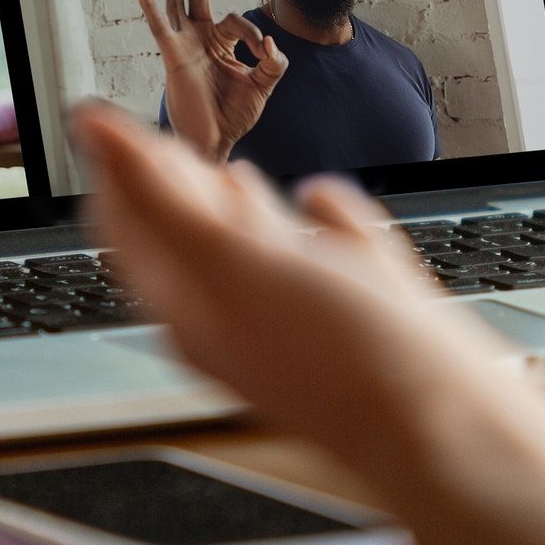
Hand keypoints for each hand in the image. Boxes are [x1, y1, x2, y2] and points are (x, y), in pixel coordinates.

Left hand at [72, 102, 544, 489]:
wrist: (450, 425)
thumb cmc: (340, 358)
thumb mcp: (230, 261)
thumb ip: (161, 196)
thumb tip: (94, 131)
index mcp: (190, 310)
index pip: (129, 232)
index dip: (116, 173)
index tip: (106, 119)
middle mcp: (242, 319)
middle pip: (189, 244)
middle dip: (173, 190)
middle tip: (157, 143)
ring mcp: (307, 321)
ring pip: (263, 256)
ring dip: (243, 212)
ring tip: (230, 175)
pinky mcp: (368, 319)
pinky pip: (334, 261)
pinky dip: (326, 227)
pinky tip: (327, 202)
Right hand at [132, 0, 285, 161]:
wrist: (214, 140)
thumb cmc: (234, 116)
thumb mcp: (264, 85)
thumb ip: (275, 63)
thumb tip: (272, 42)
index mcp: (221, 44)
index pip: (239, 21)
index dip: (255, 32)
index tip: (263, 51)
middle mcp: (200, 39)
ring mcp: (185, 44)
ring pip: (178, 2)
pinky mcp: (173, 53)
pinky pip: (160, 24)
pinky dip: (150, 2)